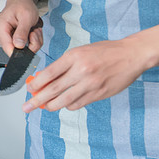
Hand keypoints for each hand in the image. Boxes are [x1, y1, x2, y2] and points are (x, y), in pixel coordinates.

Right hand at [0, 0, 42, 55]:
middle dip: (31, 42)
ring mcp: (5, 38)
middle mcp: (0, 34)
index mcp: (0, 28)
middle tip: (33, 30)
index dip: (21, 51)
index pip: (8, 48)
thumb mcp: (26, 16)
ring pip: (23, 49)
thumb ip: (22, 32)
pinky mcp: (10, 40)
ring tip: (32, 29)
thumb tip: (18, 46)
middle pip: (18, 50)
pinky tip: (30, 31)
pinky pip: (24, 47)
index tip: (31, 43)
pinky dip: (32, 40)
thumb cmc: (22, 5)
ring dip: (33, 40)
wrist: (21, 0)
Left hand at [24, 39, 146, 111]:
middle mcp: (81, 71)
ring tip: (44, 107)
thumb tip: (46, 79)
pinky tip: (65, 103)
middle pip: (53, 89)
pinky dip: (68, 105)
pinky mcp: (99, 94)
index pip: (49, 73)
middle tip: (26, 107)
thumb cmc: (105, 51)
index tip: (29, 89)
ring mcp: (91, 84)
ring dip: (51, 106)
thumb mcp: (80, 51)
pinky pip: (78, 104)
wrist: (131, 55)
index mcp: (74, 57)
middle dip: (37, 100)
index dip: (36, 84)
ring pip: (65, 100)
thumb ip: (64, 65)